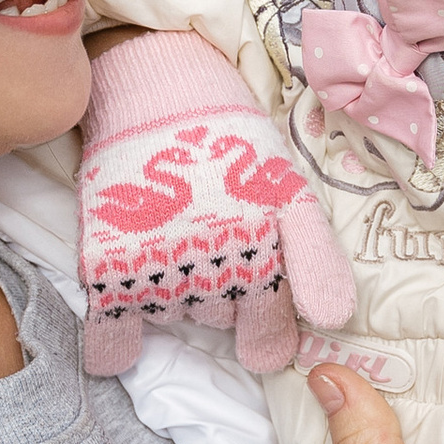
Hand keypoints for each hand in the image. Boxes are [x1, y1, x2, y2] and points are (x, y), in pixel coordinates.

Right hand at [78, 32, 354, 376]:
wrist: (157, 90)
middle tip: (209, 236)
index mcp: (261, 255)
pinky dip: (113, 348)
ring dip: (174, 293)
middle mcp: (212, 270)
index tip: (260, 321)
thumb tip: (334, 321)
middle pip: (219, 321)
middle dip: (220, 293)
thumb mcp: (289, 191)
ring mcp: (158, 269)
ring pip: (173, 317)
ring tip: (172, 231)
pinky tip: (117, 352)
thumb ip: (314, 257)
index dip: (267, 334)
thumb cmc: (233, 143)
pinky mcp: (108, 263)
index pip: (270, 331)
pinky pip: (112, 330)